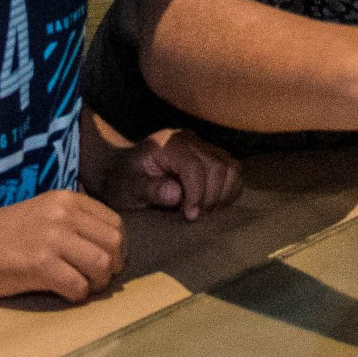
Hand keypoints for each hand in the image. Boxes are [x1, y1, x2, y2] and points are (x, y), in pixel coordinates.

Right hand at [0, 191, 125, 300]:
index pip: (115, 224)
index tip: (103, 263)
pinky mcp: (39, 264)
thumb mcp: (43, 213)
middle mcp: (63, 214)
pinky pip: (79, 286)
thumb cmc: (2, 236)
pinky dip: (77, 296)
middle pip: (114, 244)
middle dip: (112, 268)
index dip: (116, 249)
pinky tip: (63, 294)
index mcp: (67, 200)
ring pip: (103, 265)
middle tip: (95, 279)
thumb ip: (73, 222)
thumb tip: (110, 248)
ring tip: (81, 287)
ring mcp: (51, 238)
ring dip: (97, 284)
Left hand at [98, 129, 241, 220]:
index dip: (197, 194)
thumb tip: (175, 193)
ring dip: (223, 194)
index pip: (194, 166)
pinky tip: (213, 205)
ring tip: (204, 211)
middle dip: (210, 197)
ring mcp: (204, 146)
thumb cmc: (123, 180)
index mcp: (168, 144)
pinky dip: (229, 190)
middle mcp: (190, 140)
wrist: (123, 170)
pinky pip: (234, 171)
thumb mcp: (127, 188)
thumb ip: (149, 189)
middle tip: (194, 217)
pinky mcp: (213, 156)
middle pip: (217, 166)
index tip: (189, 216)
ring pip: (231, 167)